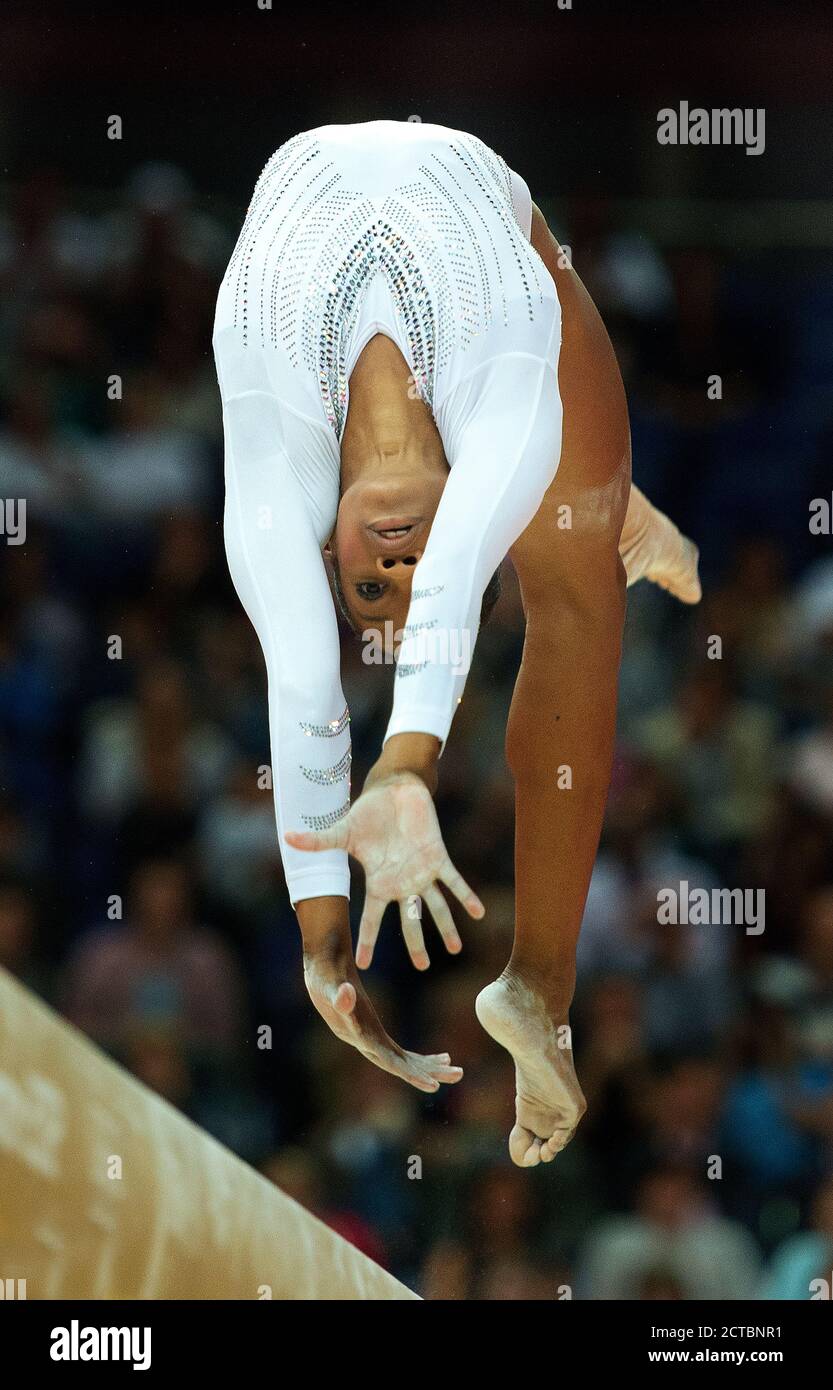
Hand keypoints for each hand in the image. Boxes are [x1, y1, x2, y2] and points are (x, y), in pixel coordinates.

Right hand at [285, 772, 484, 969]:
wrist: (394, 791)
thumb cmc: (367, 813)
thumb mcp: (343, 831)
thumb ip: (319, 842)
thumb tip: (287, 838)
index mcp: (379, 883)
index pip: (372, 918)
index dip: (368, 941)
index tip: (363, 966)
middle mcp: (402, 883)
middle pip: (410, 920)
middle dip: (416, 944)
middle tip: (423, 966)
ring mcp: (422, 872)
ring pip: (436, 906)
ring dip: (446, 927)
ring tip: (456, 949)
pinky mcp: (438, 857)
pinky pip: (454, 881)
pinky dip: (465, 896)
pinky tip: (478, 912)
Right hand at [301, 924, 462, 1092]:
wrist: (321, 969)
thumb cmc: (325, 976)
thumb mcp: (328, 983)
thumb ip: (338, 994)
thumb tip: (347, 993)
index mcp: (360, 1037)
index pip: (388, 1062)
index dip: (410, 1074)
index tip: (433, 1085)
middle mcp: (368, 1044)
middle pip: (402, 1067)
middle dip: (429, 1074)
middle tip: (459, 1074)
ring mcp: (373, 1041)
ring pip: (406, 1062)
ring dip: (431, 1068)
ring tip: (457, 1071)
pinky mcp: (378, 1033)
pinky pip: (404, 1053)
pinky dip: (423, 1057)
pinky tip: (443, 1057)